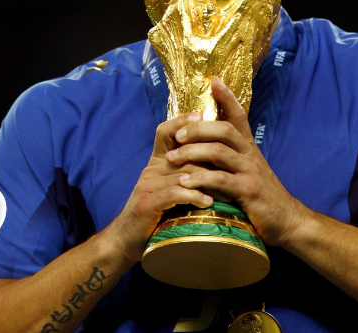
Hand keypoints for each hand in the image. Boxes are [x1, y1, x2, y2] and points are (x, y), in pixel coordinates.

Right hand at [106, 112, 213, 263]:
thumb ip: (185, 173)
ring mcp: (148, 184)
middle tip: (230, 162)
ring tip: (226, 187)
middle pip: (183, 152)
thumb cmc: (156, 214)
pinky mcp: (147, 202)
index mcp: (157, 161)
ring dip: (207, 180)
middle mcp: (152, 168)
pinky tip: (207, 201)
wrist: (127, 241)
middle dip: (208, 157)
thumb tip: (214, 163)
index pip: (166, 131)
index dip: (182, 120)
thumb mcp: (169, 187)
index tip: (201, 115)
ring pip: (183, 173)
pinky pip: (175, 192)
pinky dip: (193, 195)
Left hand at [166, 78, 305, 246]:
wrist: (286, 219)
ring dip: (191, 153)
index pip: (238, 115)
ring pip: (219, 151)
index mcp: (248, 146)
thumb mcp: (247, 168)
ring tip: (171, 157)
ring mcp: (250, 171)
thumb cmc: (260, 193)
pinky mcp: (248, 191)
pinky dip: (200, 179)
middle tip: (177, 135)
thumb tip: (205, 143)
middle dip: (197, 128)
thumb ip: (230, 155)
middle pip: (223, 129)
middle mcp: (250, 153)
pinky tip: (184, 182)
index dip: (227, 97)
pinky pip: (221, 180)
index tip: (213, 81)